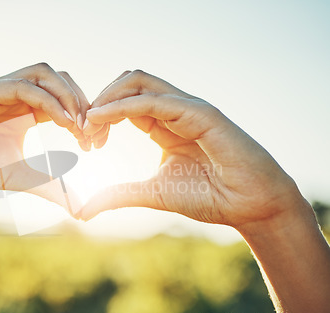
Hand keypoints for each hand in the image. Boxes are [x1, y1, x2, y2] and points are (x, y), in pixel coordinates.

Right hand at [0, 63, 88, 209]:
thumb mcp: (21, 179)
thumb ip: (51, 188)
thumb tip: (83, 210)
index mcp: (25, 109)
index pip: (64, 97)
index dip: (84, 115)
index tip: (94, 143)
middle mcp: (13, 95)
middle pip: (58, 78)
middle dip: (81, 100)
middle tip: (92, 132)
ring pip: (41, 73)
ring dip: (66, 95)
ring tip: (79, 125)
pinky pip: (20, 86)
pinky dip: (46, 100)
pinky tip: (63, 122)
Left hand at [80, 70, 306, 232]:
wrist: (251, 206)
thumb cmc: (210, 196)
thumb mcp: (152, 194)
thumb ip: (119, 195)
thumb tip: (82, 211)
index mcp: (163, 124)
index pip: (123, 104)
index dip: (99, 116)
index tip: (84, 140)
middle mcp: (174, 110)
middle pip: (127, 83)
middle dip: (99, 101)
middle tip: (83, 130)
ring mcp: (188, 108)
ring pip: (139, 81)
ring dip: (108, 98)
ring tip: (90, 123)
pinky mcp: (201, 113)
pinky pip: (156, 100)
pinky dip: (124, 105)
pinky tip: (103, 119)